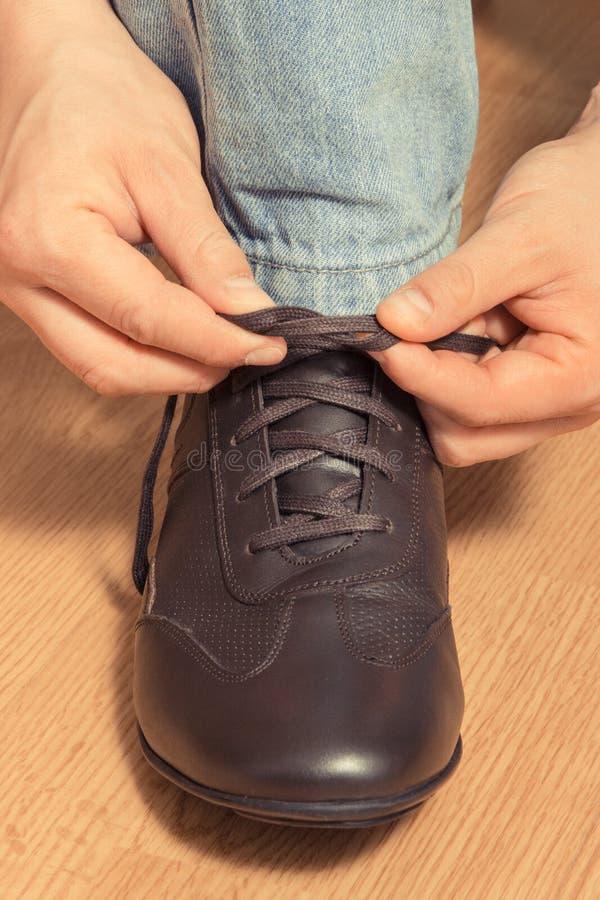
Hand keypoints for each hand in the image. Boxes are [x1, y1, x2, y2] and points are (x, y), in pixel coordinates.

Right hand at [0, 1, 285, 394]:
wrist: (53, 71)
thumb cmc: (104, 100)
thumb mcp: (167, 166)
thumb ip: (205, 250)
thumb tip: (247, 313)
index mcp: (50, 238)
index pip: (148, 319)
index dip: (215, 342)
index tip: (267, 346)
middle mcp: (19, 275)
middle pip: (115, 365)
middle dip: (190, 370)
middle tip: (249, 354)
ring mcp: (17, 288)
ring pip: (100, 367)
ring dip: (166, 372)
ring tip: (221, 350)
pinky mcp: (34, 292)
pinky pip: (90, 347)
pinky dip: (142, 354)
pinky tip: (183, 340)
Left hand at [373, 86, 599, 465]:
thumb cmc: (582, 203)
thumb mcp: (518, 235)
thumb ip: (455, 286)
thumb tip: (392, 323)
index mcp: (578, 375)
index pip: (477, 404)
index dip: (417, 375)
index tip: (377, 336)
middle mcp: (569, 404)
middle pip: (465, 436)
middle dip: (425, 386)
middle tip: (409, 325)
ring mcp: (548, 404)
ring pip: (462, 430)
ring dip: (434, 382)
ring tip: (447, 320)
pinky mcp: (528, 392)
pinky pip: (468, 408)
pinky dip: (445, 375)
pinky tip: (454, 329)